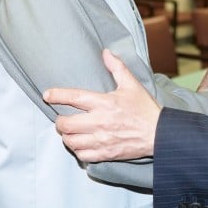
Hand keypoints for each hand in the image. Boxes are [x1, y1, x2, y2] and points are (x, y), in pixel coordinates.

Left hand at [43, 49, 160, 161]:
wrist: (159, 134)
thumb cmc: (145, 109)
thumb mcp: (132, 85)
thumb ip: (117, 67)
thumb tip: (105, 52)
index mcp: (104, 103)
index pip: (73, 97)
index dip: (57, 95)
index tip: (47, 94)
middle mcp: (99, 122)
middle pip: (65, 124)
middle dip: (60, 120)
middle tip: (63, 118)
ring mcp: (101, 140)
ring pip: (70, 141)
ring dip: (67, 136)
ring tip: (71, 131)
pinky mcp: (105, 154)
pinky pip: (81, 154)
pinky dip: (78, 149)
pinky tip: (82, 143)